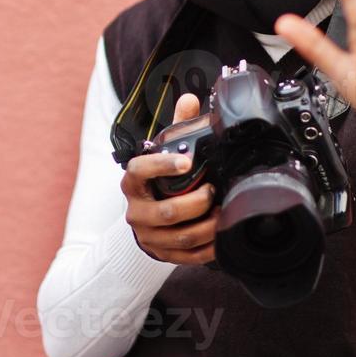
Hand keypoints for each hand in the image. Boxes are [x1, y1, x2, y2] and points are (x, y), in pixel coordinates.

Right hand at [120, 93, 218, 264]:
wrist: (144, 220)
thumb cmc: (156, 183)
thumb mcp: (161, 155)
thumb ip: (175, 128)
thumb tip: (189, 99)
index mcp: (132, 182)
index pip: (139, 170)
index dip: (161, 165)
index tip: (186, 161)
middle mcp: (136, 210)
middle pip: (167, 211)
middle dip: (197, 203)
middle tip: (214, 191)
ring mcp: (148, 235)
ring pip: (180, 237)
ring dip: (206, 226)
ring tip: (223, 213)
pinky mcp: (161, 254)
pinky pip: (187, 257)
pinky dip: (208, 249)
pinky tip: (222, 238)